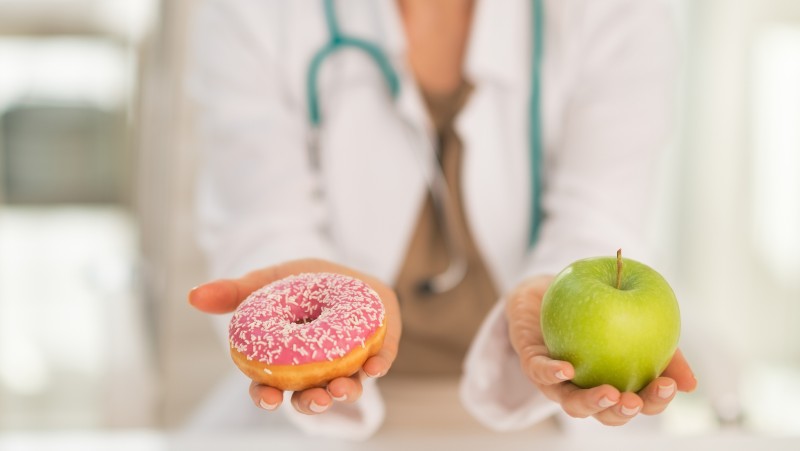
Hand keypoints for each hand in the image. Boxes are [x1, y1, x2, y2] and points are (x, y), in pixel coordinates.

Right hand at [188, 258, 401, 414]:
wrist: (346, 271)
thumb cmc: (302, 283)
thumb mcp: (268, 282)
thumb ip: (234, 292)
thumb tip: (192, 296)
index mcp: (288, 362)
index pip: (272, 387)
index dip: (267, 397)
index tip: (266, 397)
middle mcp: (318, 370)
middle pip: (310, 396)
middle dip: (311, 403)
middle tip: (314, 399)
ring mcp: (349, 362)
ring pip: (346, 386)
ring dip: (345, 392)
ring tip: (341, 388)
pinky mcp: (378, 347)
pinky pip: (379, 361)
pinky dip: (378, 365)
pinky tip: (375, 366)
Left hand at [506, 275, 696, 425]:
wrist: (550, 291)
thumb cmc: (598, 311)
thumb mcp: (635, 323)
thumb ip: (663, 349)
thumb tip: (692, 385)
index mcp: (615, 384)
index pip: (639, 403)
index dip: (654, 401)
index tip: (668, 386)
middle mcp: (586, 390)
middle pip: (606, 413)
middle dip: (621, 412)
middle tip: (634, 402)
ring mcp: (557, 382)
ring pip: (572, 403)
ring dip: (590, 402)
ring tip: (609, 393)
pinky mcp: (533, 363)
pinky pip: (540, 372)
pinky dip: (552, 373)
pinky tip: (566, 369)